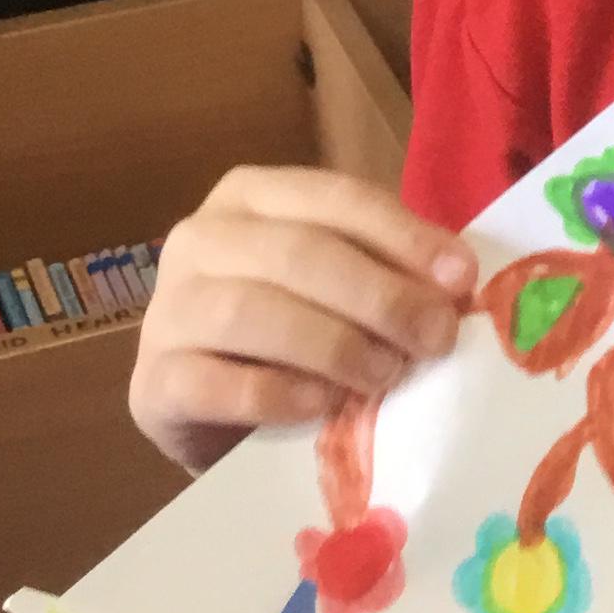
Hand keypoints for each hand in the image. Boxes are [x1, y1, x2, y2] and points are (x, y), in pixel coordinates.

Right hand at [129, 167, 476, 479]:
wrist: (219, 416)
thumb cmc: (296, 339)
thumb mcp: (344, 290)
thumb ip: (389, 273)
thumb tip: (457, 286)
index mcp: (253, 196)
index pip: (336, 198)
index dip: (403, 237)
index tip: (461, 279)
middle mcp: (201, 238)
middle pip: (298, 252)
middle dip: (379, 295)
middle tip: (434, 339)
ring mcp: (169, 308)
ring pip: (250, 310)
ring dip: (332, 344)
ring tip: (385, 376)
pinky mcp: (152, 381)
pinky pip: (212, 381)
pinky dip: (274, 393)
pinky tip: (321, 407)